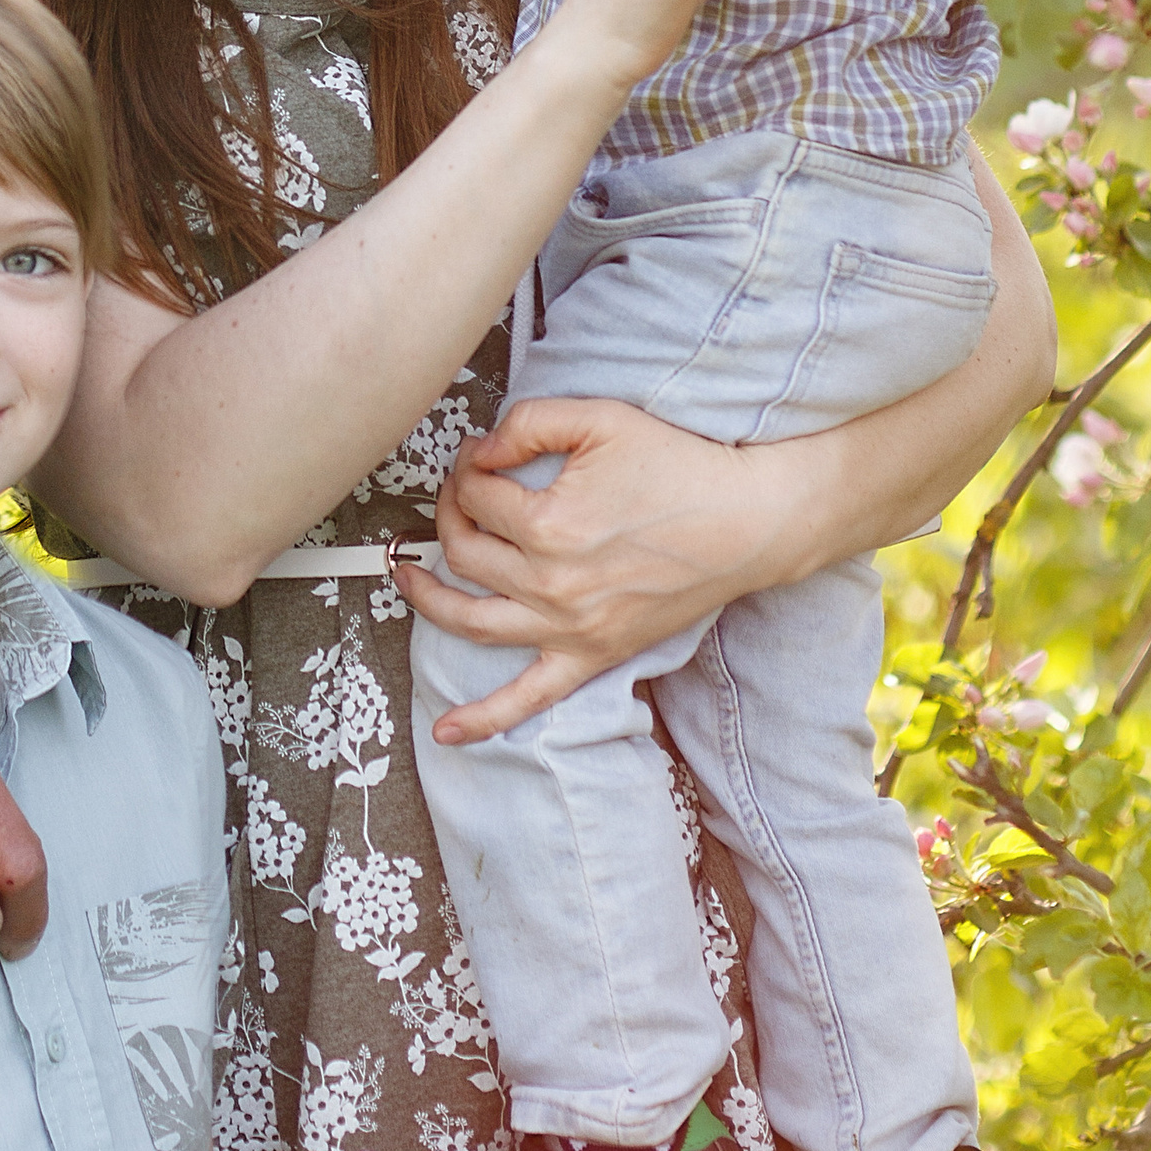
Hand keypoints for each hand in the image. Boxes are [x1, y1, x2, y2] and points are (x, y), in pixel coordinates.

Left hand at [400, 396, 813, 744]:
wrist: (745, 523)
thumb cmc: (678, 467)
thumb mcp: (600, 418)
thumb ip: (528, 423)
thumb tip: (480, 450)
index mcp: (548, 526)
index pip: (475, 495)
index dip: (467, 467)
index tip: (480, 454)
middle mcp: (551, 585)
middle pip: (465, 552)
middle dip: (449, 513)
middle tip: (459, 493)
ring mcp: (569, 629)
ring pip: (471, 622)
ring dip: (428, 600)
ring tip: (406, 576)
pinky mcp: (592, 656)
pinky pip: (529, 699)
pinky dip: (484, 720)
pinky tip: (447, 732)